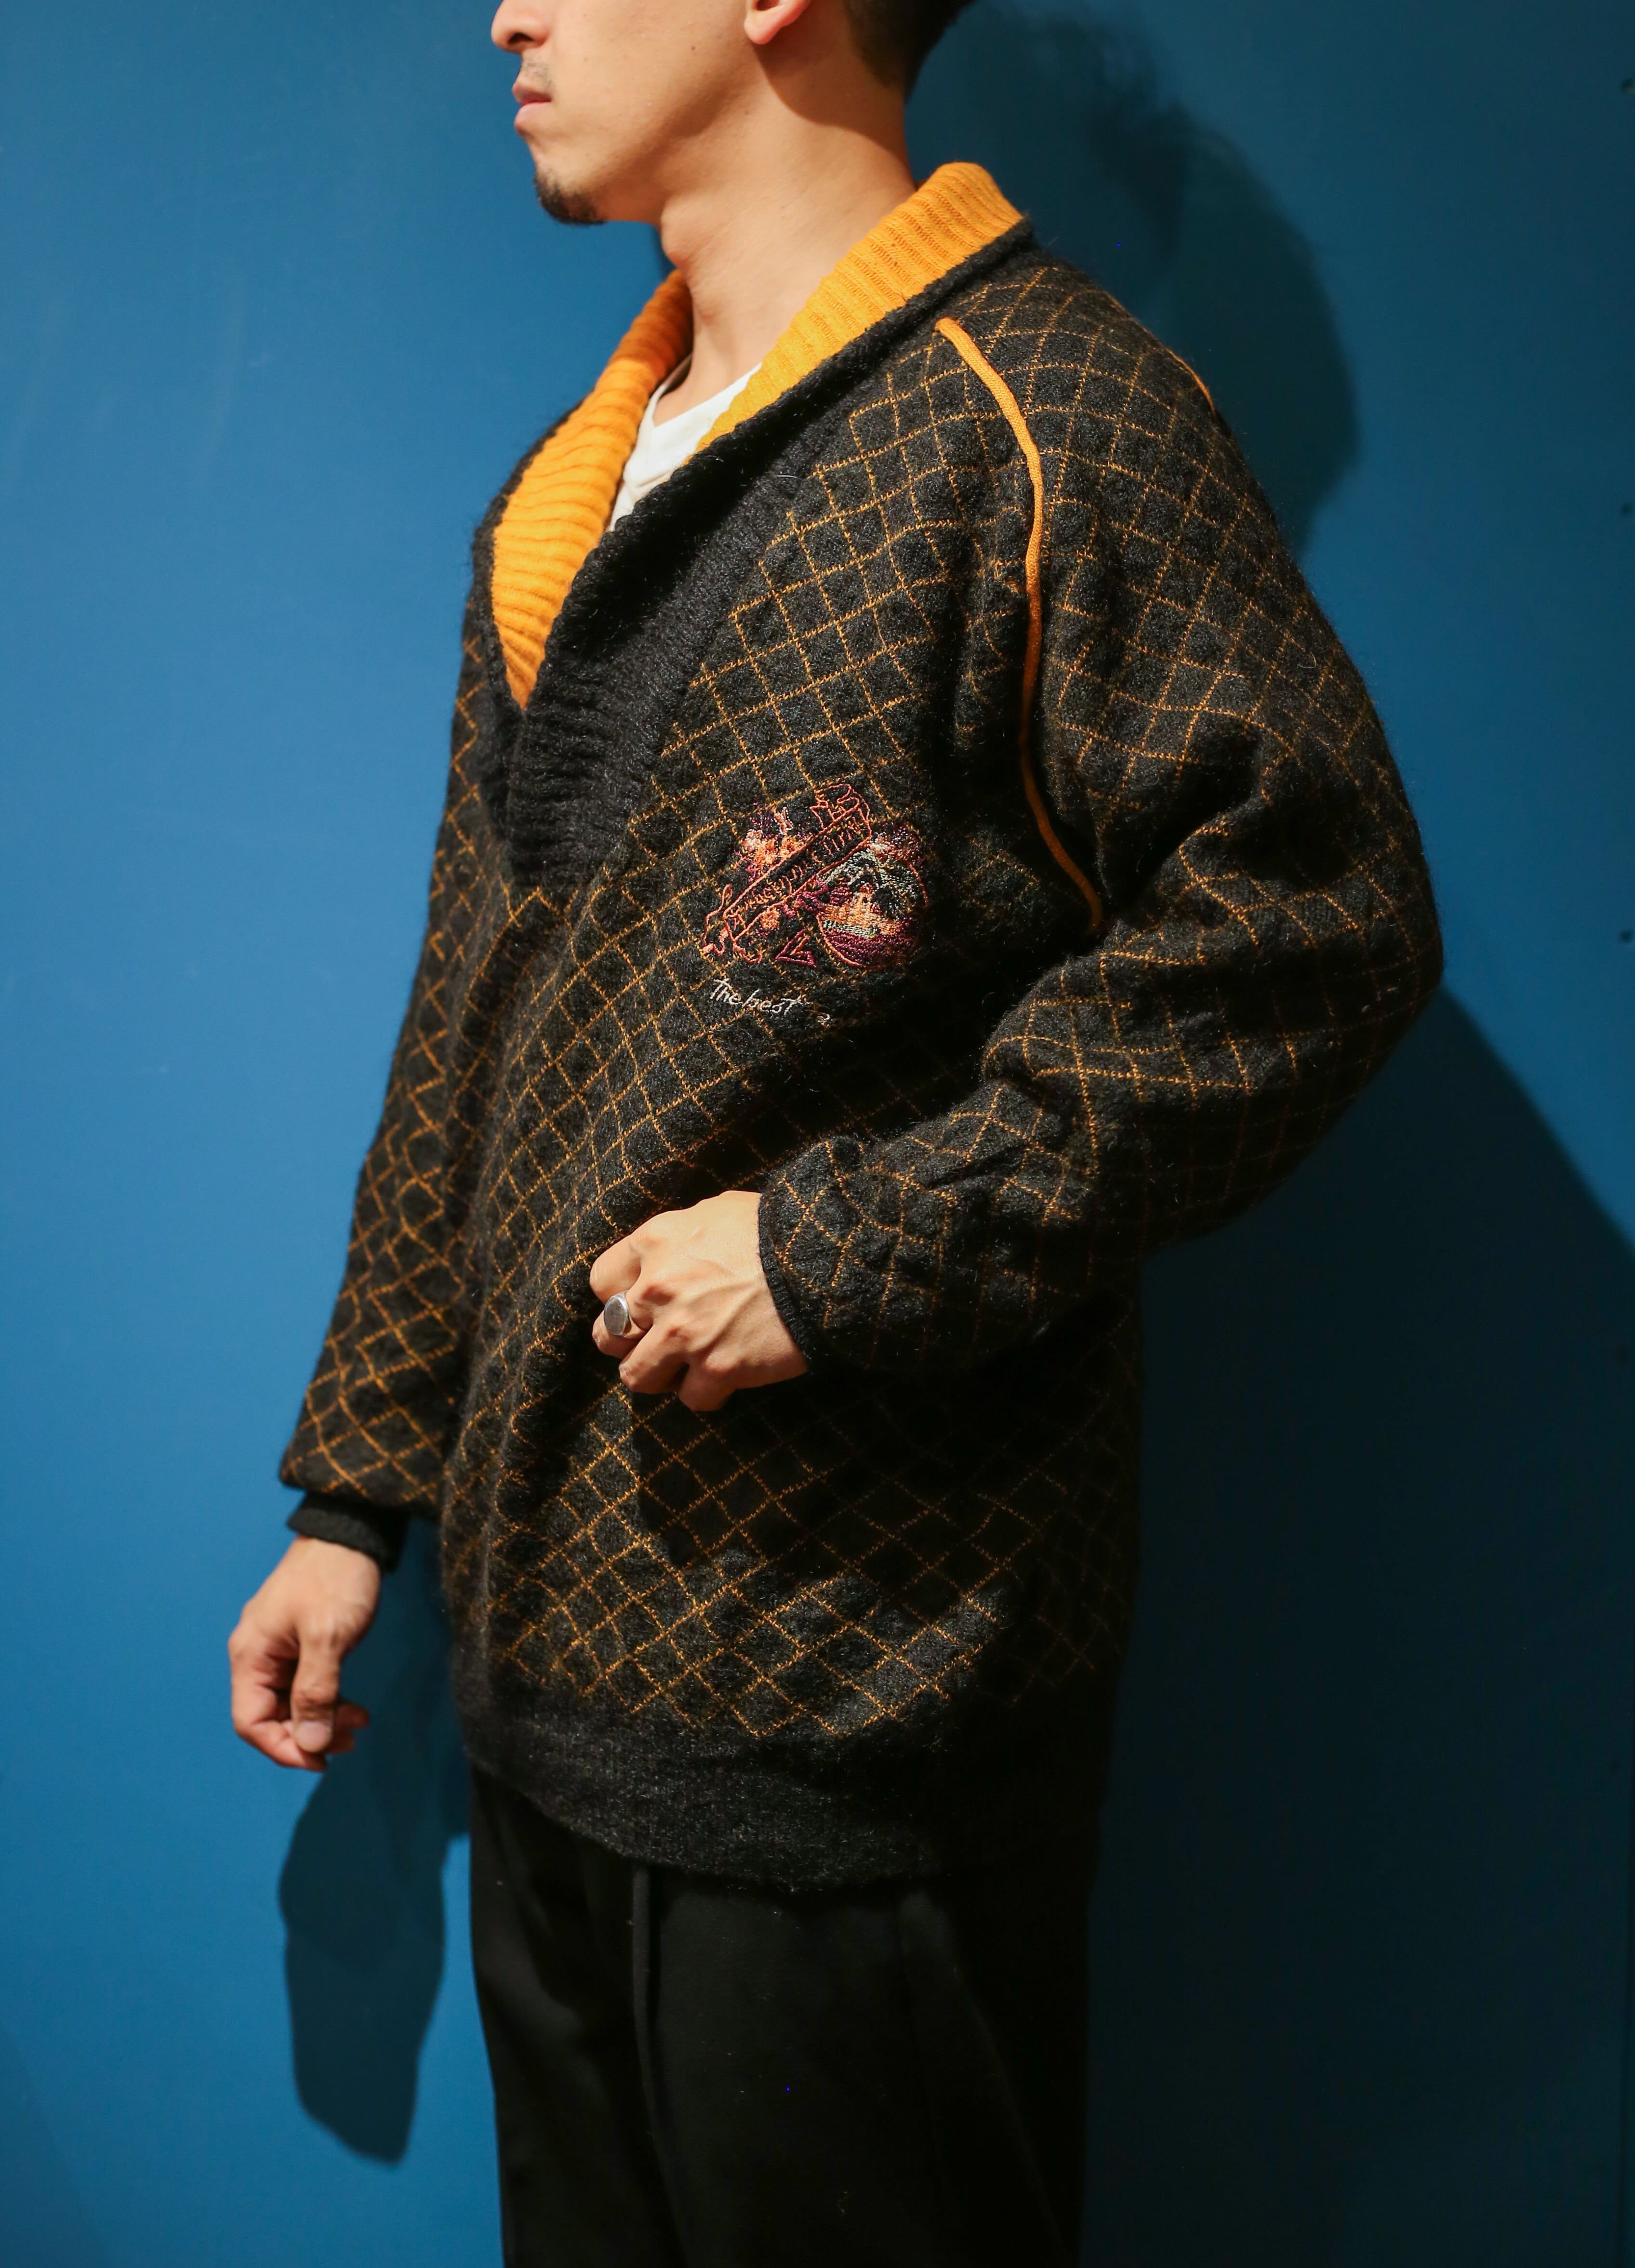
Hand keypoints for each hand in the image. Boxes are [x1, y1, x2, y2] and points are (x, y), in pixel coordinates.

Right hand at [228, 1537, 380, 1771]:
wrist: (350, 1535)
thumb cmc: (334, 1579)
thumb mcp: (328, 1636)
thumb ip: (317, 1690)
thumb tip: (310, 1743)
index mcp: (251, 1655)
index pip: (250, 1722)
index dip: (282, 1748)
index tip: (320, 1760)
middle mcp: (257, 1656)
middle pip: (271, 1717)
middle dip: (309, 1735)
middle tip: (351, 1740)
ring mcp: (279, 1651)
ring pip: (292, 1704)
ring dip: (322, 1720)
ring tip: (360, 1722)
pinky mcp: (300, 1645)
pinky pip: (306, 1686)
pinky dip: (328, 1700)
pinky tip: (355, 1706)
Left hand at [588, 1190, 806, 1412]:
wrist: (824, 1259)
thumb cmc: (776, 1228)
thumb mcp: (716, 1212)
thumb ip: (679, 1239)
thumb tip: (670, 1256)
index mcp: (655, 1242)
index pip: (602, 1282)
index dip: (619, 1297)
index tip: (639, 1304)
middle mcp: (658, 1289)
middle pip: (609, 1335)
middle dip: (630, 1342)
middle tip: (656, 1341)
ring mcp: (684, 1333)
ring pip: (637, 1376)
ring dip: (660, 1374)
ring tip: (685, 1367)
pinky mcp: (717, 1367)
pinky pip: (692, 1398)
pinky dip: (707, 1393)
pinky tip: (725, 1378)